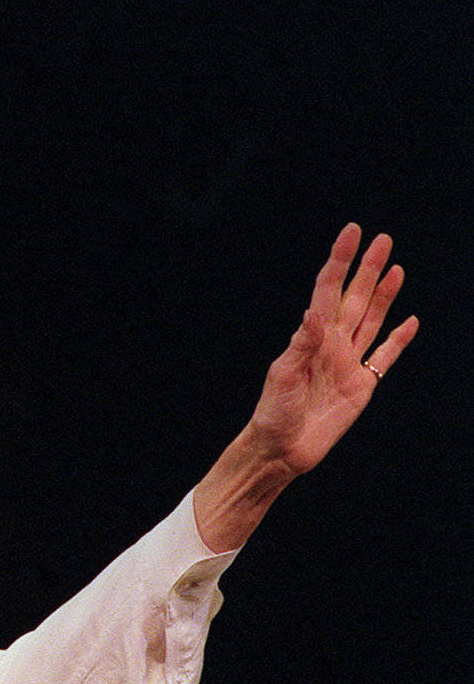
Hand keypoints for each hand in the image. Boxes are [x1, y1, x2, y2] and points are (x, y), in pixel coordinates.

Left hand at [250, 223, 418, 475]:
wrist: (281, 450)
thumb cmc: (273, 413)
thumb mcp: (282, 376)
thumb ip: (302, 344)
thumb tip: (315, 312)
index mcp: (310, 337)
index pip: (328, 290)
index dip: (340, 261)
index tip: (351, 232)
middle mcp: (331, 344)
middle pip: (354, 297)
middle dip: (368, 268)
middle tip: (383, 239)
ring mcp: (348, 363)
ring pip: (371, 319)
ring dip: (383, 294)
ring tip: (395, 268)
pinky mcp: (362, 385)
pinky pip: (384, 356)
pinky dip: (399, 339)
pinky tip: (410, 321)